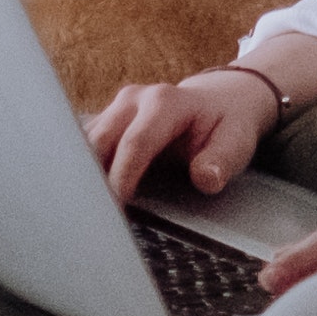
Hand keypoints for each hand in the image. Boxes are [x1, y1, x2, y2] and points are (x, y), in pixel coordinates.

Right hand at [89, 62, 284, 201]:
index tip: (116, 206)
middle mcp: (134, 99)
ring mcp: (116, 108)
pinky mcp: (105, 120)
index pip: (135, 142)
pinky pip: (82, 144)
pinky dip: (80, 170)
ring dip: (81, 175)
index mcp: (165, 102)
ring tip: (81, 209)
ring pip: (84, 142)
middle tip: (91, 215)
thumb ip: (221, 161)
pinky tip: (82, 196)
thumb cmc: (225, 124)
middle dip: (92, 178)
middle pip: (100, 140)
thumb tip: (205, 178)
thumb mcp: (236, 142)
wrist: (218, 102)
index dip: (122, 176)